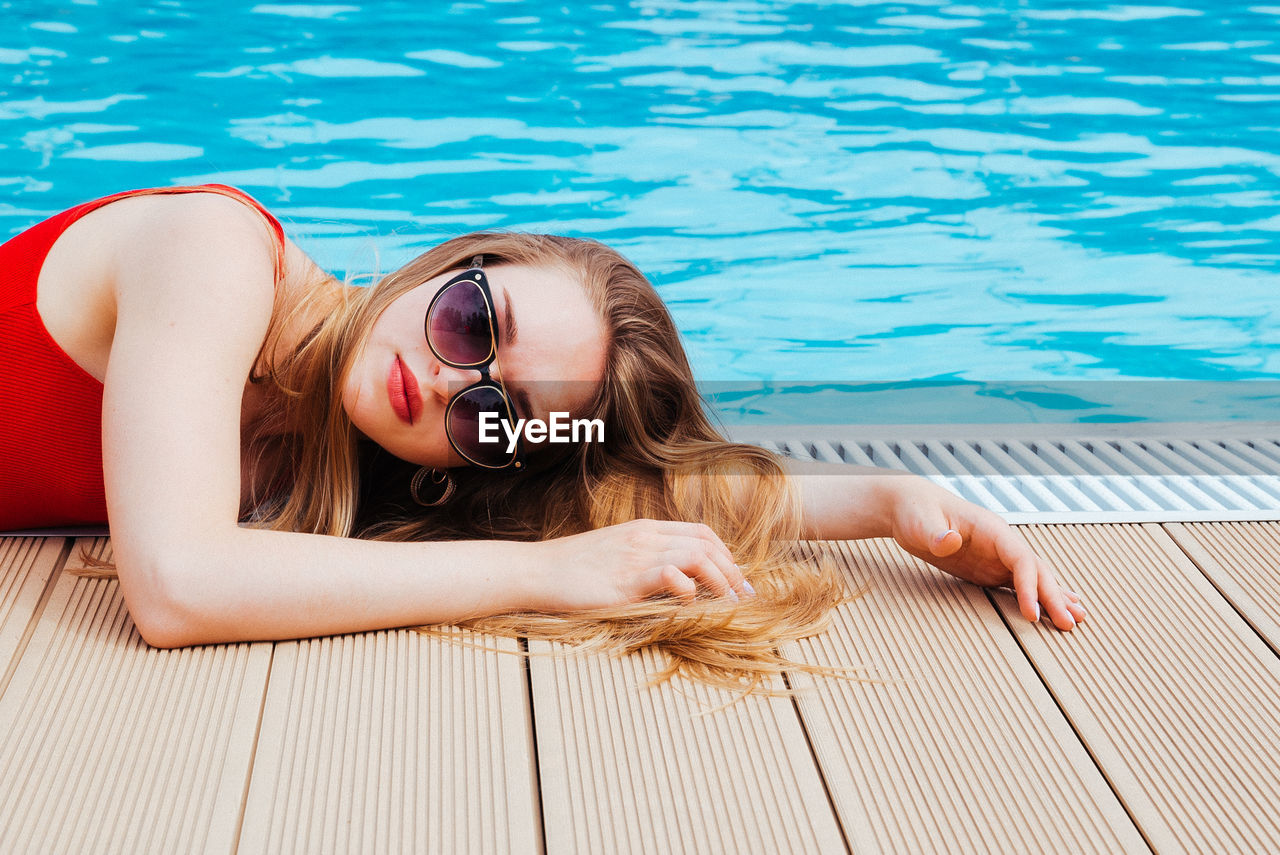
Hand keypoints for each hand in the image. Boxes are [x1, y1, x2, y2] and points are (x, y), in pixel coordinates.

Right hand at [531, 519, 753, 611]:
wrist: (536, 571)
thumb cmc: (573, 569)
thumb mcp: (616, 555)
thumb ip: (646, 560)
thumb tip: (677, 580)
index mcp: (646, 529)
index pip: (701, 532)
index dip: (726, 555)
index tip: (737, 579)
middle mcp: (646, 537)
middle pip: (706, 543)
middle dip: (732, 570)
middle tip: (744, 596)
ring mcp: (636, 555)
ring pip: (696, 556)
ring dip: (720, 580)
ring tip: (729, 603)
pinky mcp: (625, 579)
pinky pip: (669, 574)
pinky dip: (688, 588)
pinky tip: (690, 602)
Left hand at [884, 477, 1086, 630]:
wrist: (911, 506)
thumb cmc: (916, 512)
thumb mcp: (920, 522)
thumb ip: (934, 533)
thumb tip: (948, 541)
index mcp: (991, 529)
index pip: (1021, 559)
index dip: (1030, 586)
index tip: (1032, 614)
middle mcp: (1001, 542)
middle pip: (1035, 570)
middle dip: (1052, 597)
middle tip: (1069, 625)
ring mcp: (998, 555)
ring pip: (1034, 576)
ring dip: (1055, 596)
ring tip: (1078, 618)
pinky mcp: (990, 567)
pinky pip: (1020, 582)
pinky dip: (1039, 595)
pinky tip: (1057, 606)